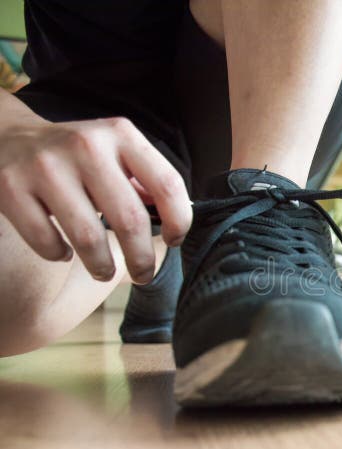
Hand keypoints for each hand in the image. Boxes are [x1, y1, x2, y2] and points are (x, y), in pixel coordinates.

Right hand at [0, 117, 191, 282]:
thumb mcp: (115, 150)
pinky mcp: (11, 187)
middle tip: (144, 274)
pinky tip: (65, 253)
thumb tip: (175, 221)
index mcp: (120, 134)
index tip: (174, 240)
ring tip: (105, 271)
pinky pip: (47, 241)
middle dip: (142, 258)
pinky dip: (59, 255)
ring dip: (103, 266)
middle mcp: (86, 146)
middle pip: (130, 220)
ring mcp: (46, 166)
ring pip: (88, 237)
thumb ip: (145, 181)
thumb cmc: (77, 154)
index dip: (179, 221)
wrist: (7, 135)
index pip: (167, 184)